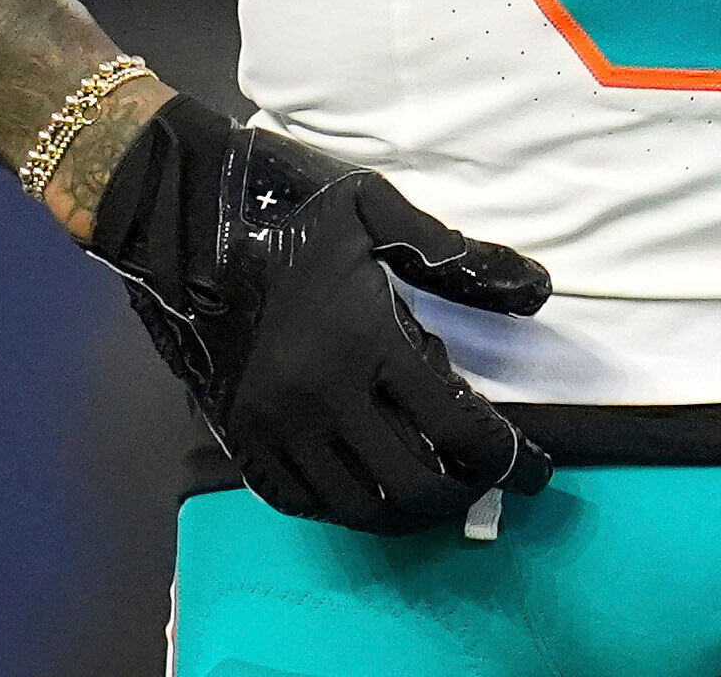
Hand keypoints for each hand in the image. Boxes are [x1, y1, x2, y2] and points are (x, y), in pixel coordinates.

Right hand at [88, 95, 557, 532]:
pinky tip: (376, 488)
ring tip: (440, 490)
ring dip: (411, 512)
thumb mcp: (378, 211)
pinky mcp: (243, 439)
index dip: (510, 457)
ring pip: (359, 507)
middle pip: (412, 484)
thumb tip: (540, 291)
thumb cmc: (287, 209)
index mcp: (366, 341)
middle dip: (465, 493)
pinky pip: (305, 503)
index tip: (538, 467)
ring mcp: (276, 427)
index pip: (457, 427)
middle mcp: (321, 398)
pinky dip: (351, 507)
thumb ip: (460, 257)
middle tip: (490, 482)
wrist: (180, 224)